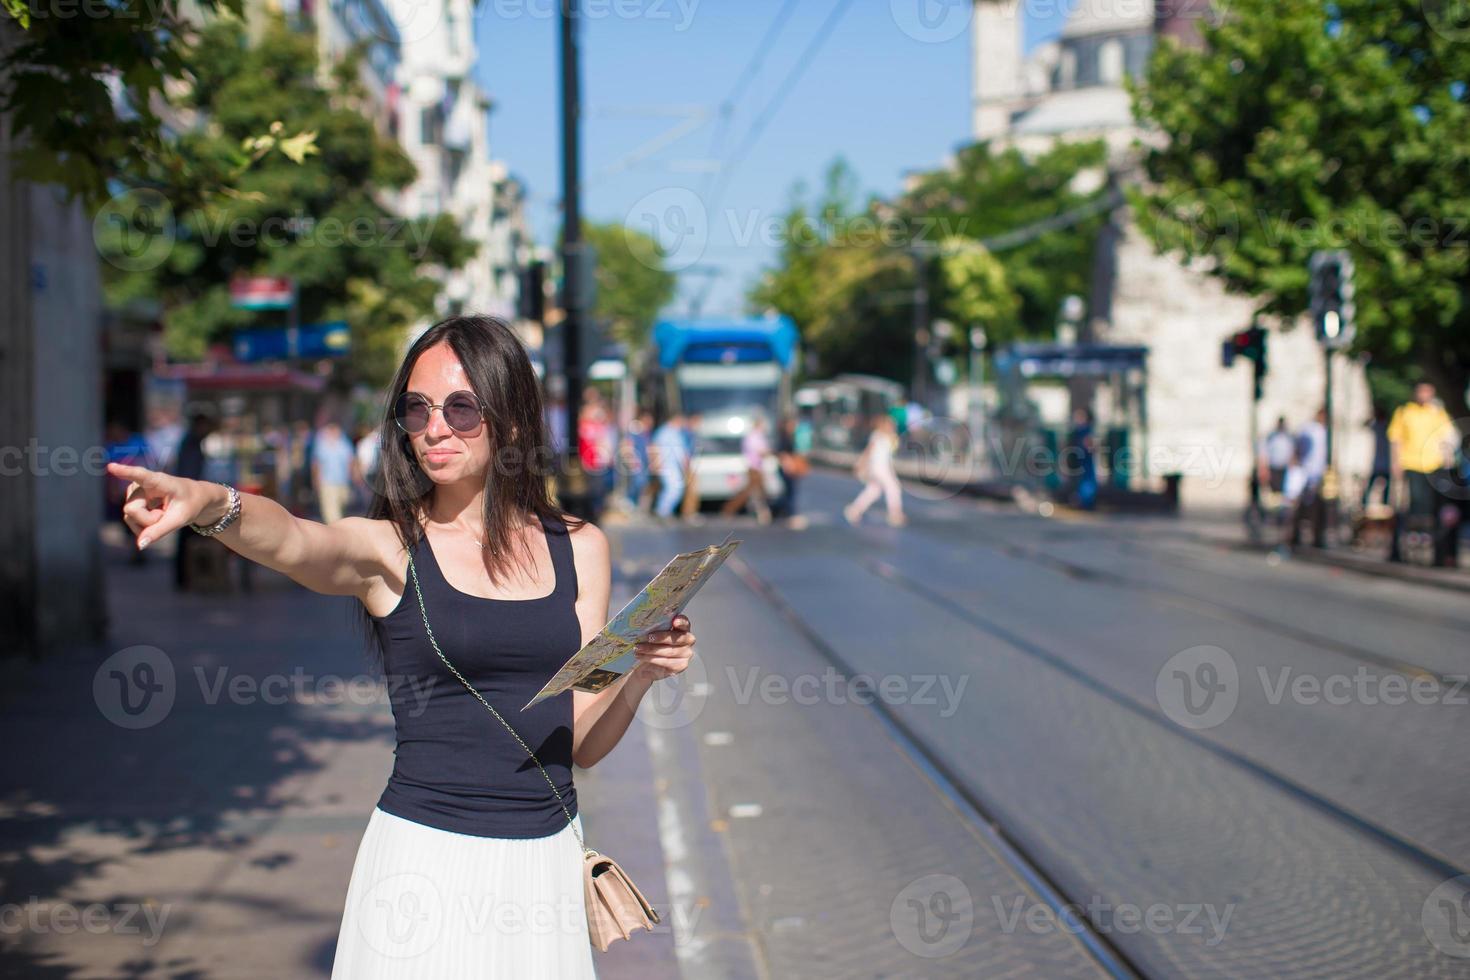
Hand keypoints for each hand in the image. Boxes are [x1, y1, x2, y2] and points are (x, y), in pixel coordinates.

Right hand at [105, 462, 223, 549]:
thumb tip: (139, 545)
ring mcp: (134, 492)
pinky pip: (130, 520)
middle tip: (165, 515)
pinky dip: (144, 525)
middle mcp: (141, 483)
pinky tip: (156, 517)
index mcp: (158, 480)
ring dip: (147, 523)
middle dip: (148, 520)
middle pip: (132, 510)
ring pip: (129, 517)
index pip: (139, 475)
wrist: (193, 499)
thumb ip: (160, 531)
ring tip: (163, 514)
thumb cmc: (190, 504)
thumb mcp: (180, 519)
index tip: (111, 466)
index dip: (124, 471)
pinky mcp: (132, 501)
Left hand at [632, 615, 695, 681]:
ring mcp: (686, 653)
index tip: (674, 621)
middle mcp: (688, 640)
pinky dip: (652, 659)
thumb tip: (644, 623)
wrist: (647, 665)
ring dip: (652, 649)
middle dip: (661, 637)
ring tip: (638, 648)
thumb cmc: (652, 645)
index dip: (681, 622)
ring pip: (670, 651)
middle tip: (648, 637)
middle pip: (677, 638)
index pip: (685, 623)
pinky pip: (666, 662)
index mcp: (682, 628)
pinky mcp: (681, 665)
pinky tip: (641, 656)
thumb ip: (654, 628)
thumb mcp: (652, 633)